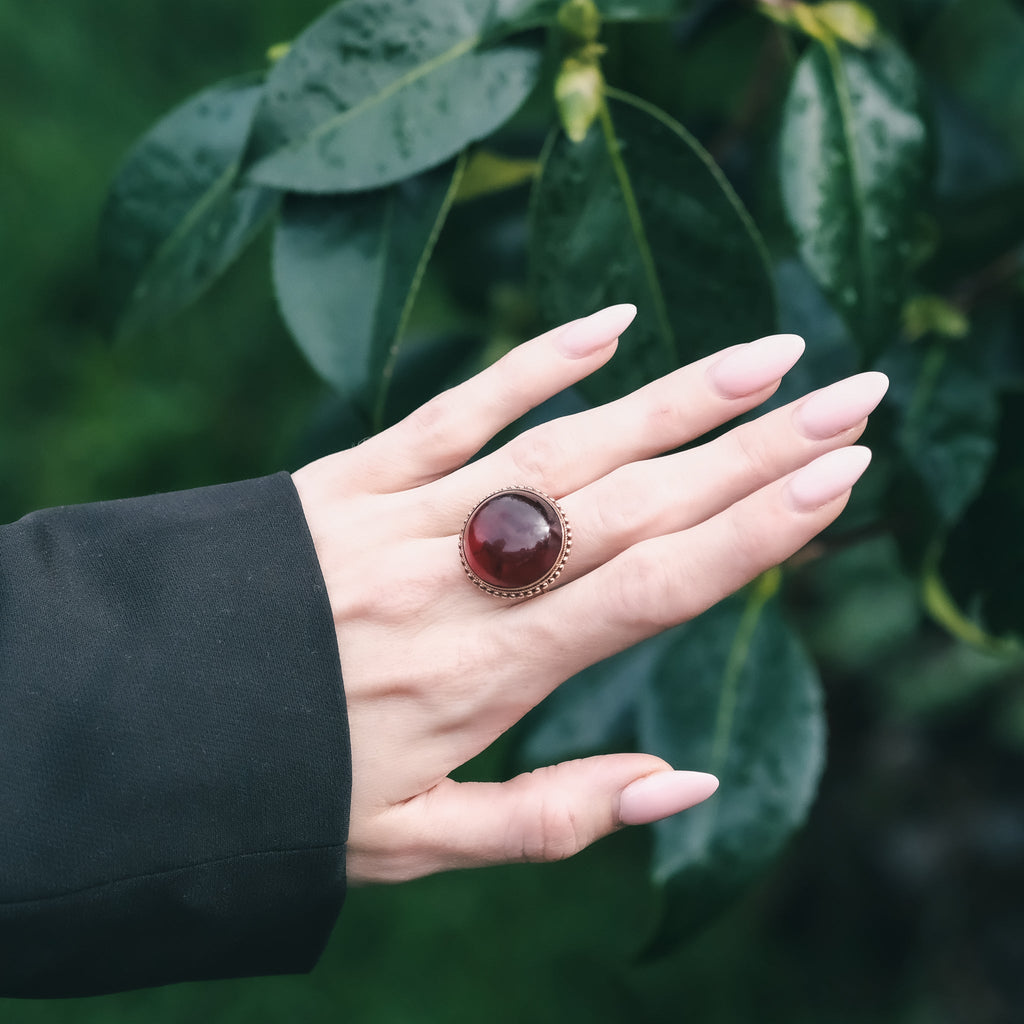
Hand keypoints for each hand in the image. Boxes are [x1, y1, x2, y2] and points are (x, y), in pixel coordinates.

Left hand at [292, 305, 887, 883]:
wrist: (140, 723)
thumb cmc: (284, 791)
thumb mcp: (419, 840)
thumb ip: (555, 817)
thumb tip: (685, 781)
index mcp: (485, 676)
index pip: (648, 591)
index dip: (750, 536)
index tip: (837, 482)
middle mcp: (460, 584)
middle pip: (631, 505)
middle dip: (752, 452)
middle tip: (851, 396)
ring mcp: (405, 520)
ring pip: (563, 446)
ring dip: (672, 399)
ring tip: (767, 358)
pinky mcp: (350, 478)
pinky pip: (453, 410)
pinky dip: (532, 364)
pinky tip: (611, 323)